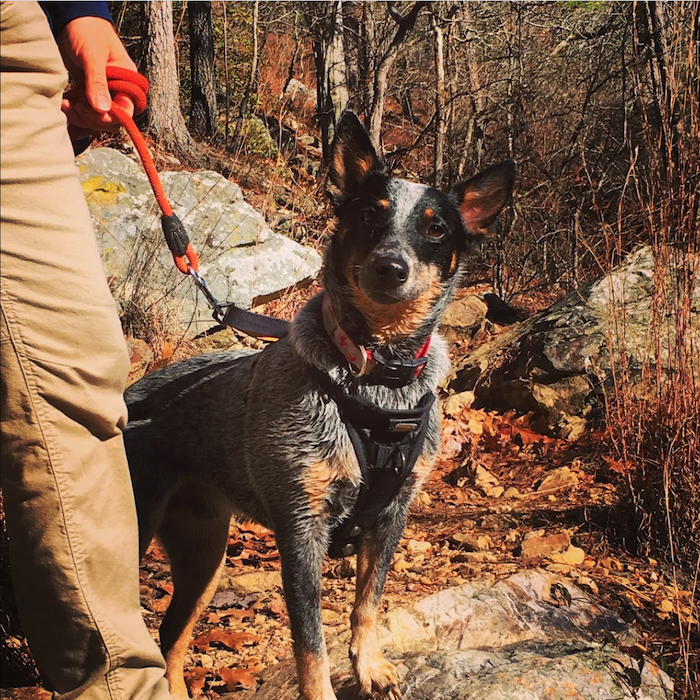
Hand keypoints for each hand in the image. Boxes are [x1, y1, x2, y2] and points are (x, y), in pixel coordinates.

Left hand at [57, 16, 137, 139]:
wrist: (71, 19)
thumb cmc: (88, 30)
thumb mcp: (93, 56)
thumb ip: (98, 83)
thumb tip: (103, 111)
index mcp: (127, 83)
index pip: (126, 111)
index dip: (112, 117)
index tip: (93, 111)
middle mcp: (117, 92)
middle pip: (112, 121)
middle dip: (93, 118)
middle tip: (76, 106)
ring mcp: (102, 94)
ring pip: (97, 120)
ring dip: (81, 118)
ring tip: (66, 104)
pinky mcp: (87, 94)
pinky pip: (85, 113)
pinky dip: (74, 113)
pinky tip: (65, 104)